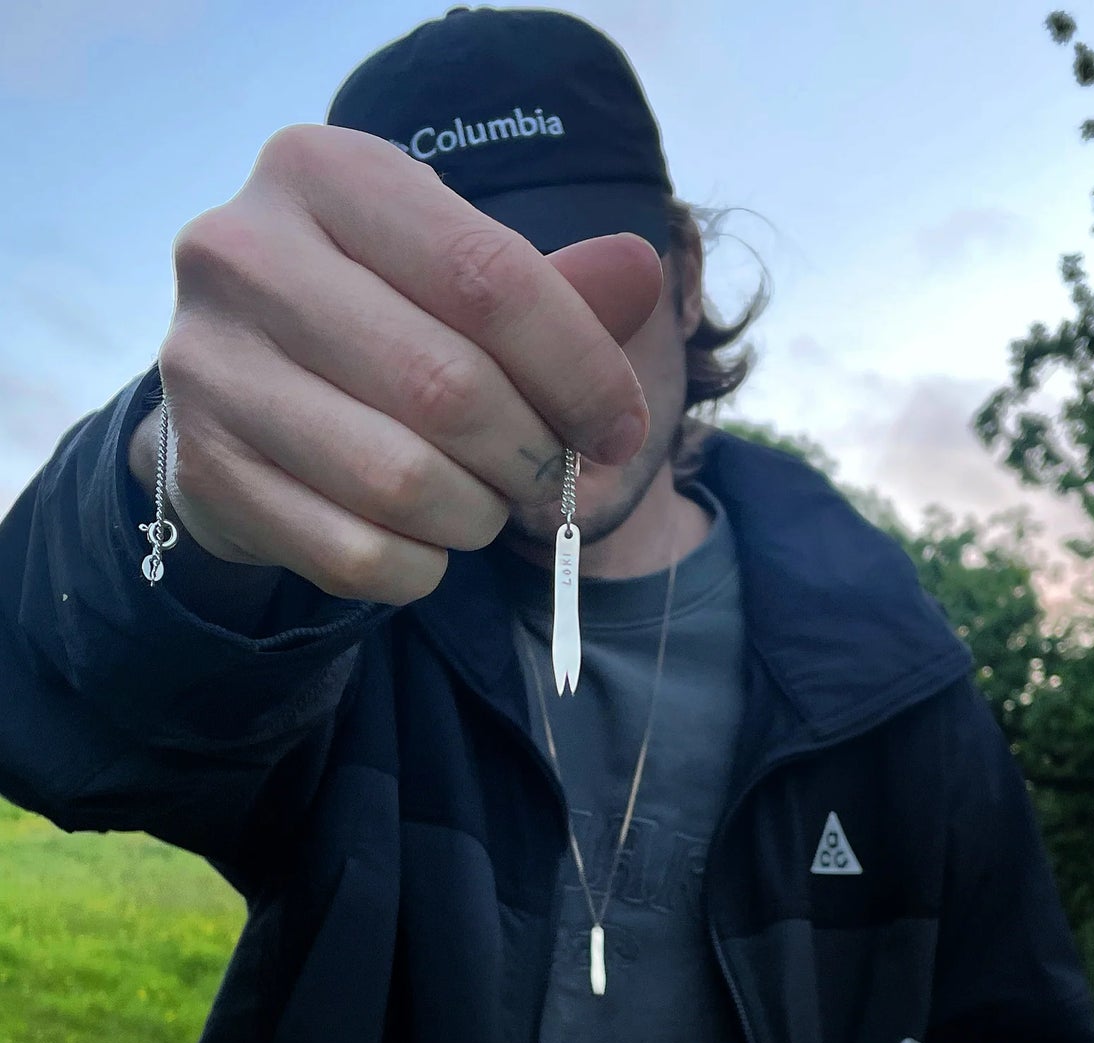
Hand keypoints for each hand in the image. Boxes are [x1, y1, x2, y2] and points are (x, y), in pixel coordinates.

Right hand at [141, 123, 661, 604]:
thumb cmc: (384, 323)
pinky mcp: (202, 470)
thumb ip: (557, 287)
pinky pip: (358, 555)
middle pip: (451, 389)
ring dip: (478, 515)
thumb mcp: (463, 281)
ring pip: (405, 484)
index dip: (585, 372)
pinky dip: (421, 567)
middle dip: (531, 454)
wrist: (246, 393)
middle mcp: (242, 254)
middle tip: (548, 474)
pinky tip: (422, 537)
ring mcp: (206, 366)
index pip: (492, 279)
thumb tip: (640, 273)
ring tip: (480, 498)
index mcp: (323, 173)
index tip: (622, 431)